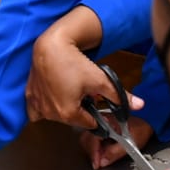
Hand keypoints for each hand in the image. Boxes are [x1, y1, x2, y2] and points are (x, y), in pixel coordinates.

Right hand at [25, 24, 142, 125]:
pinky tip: (52, 95)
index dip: (98, 115)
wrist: (50, 45)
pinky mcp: (29, 96)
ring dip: (64, 107)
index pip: (89, 123)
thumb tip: (140, 105)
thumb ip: (120, 96)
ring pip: (55, 115)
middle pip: (72, 119)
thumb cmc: (74, 62)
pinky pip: (37, 111)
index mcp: (69, 113)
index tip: (98, 103)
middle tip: (84, 92)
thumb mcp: (100, 79)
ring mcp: (38, 106)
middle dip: (81, 109)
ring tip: (69, 90)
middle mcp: (51, 114)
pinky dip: (44, 107)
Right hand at [79, 115, 152, 169]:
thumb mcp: (130, 144)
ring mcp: (101, 122)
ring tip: (100, 160)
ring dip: (93, 150)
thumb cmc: (141, 129)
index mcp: (106, 121)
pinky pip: (93, 137)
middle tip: (98, 164)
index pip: (93, 138)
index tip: (96, 164)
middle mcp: (101, 120)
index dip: (94, 153)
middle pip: (87, 138)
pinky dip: (95, 147)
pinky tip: (102, 153)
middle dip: (92, 153)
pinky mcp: (103, 126)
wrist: (149, 121)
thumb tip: (103, 161)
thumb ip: (115, 153)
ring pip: (88, 138)